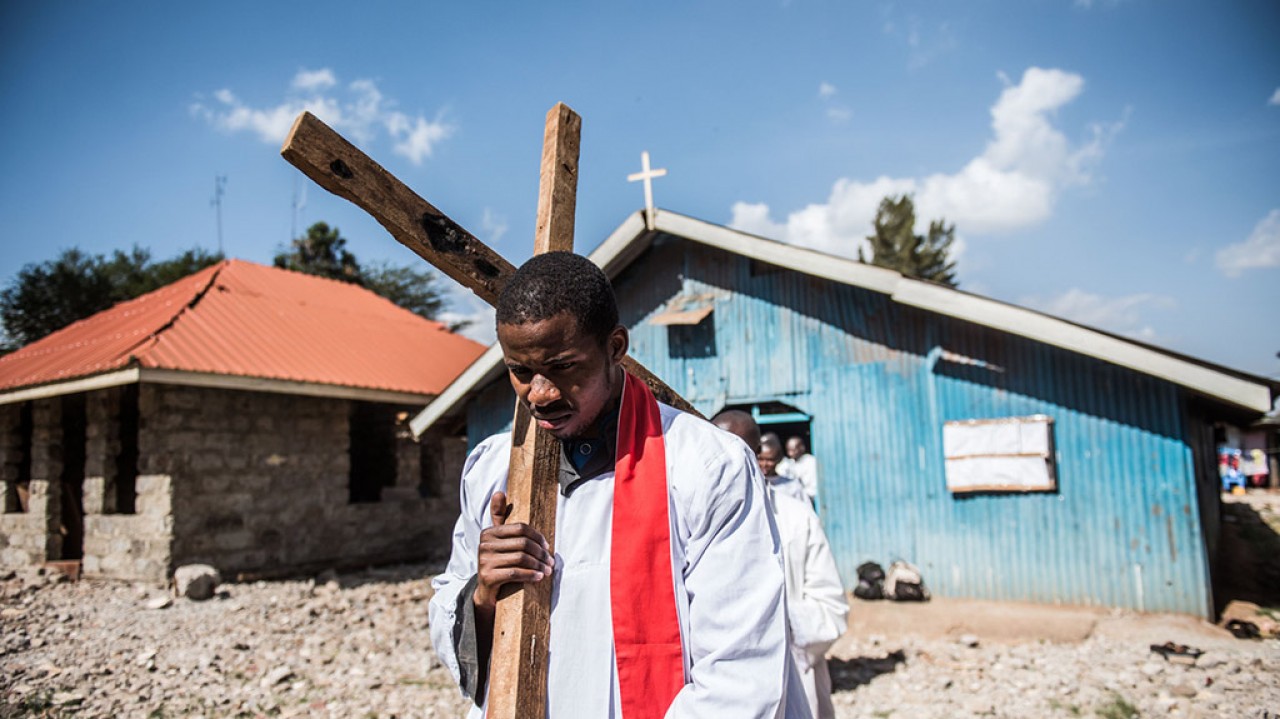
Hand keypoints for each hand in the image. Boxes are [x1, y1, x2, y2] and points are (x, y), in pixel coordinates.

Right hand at [473, 491, 553, 608]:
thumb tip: (499, 492)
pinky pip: (514, 573)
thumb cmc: (498, 561)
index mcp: (489, 532)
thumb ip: (499, 517)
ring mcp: (484, 560)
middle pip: (522, 543)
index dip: (537, 536)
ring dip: (538, 565)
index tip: (547, 547)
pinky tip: (539, 577)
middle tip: (550, 561)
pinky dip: (530, 575)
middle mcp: (484, 544)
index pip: (520, 528)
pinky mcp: (487, 576)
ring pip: (521, 558)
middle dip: (540, 553)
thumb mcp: (498, 539)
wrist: (486, 590)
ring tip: (548, 570)